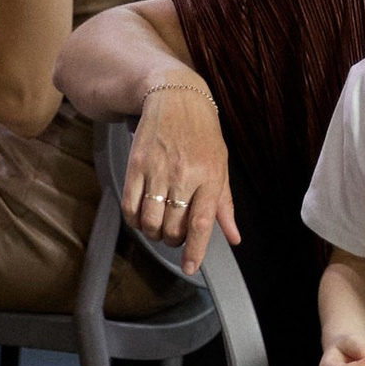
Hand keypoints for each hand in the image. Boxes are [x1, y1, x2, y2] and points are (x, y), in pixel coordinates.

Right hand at [120, 75, 235, 272]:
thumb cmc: (203, 134)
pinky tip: (141, 216)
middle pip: (173, 226)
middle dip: (173, 240)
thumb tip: (234, 237)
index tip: (190, 268)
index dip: (195, 250)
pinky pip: (130, 205)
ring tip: (159, 226)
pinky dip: (134, 219)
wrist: (176, 97)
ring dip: (153, 232)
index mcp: (210, 177)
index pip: (201, 223)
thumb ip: (225, 205)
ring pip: (150, 220)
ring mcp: (157, 170)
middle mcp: (184, 175)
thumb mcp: (222, 166)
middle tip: (175, 235)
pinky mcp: (136, 165)